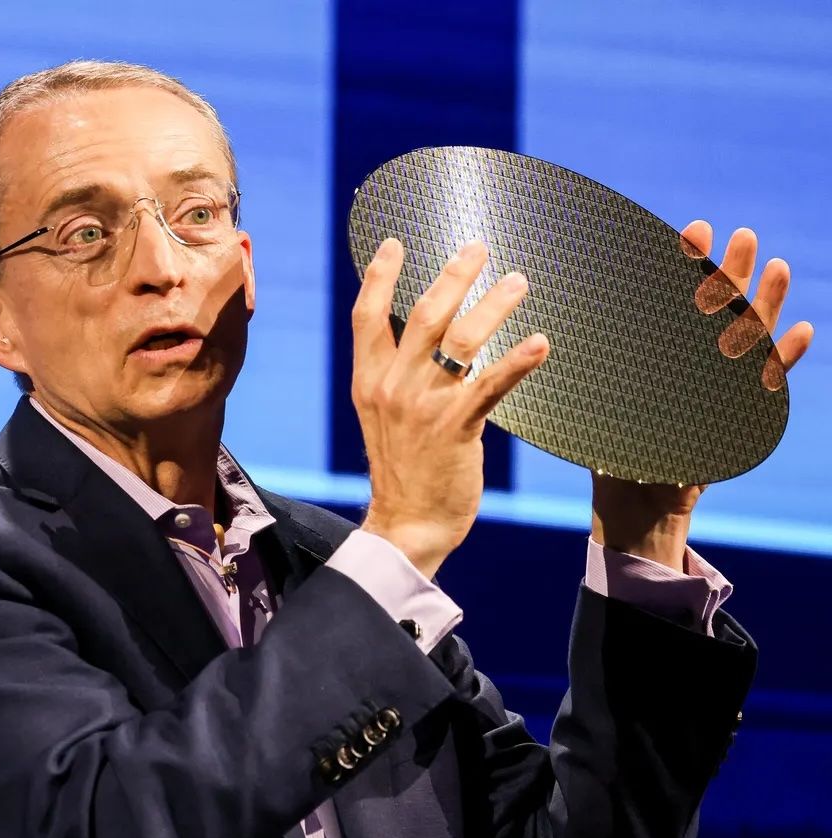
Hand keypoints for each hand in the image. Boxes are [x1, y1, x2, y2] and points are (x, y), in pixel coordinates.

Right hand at [351, 238, 550, 579]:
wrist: (407, 524)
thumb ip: (397, 378)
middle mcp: (391, 387)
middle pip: (422, 316)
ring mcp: (422, 406)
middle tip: (479, 247)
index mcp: (368, 382)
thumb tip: (425, 342)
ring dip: (493, 305)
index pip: (367, 317)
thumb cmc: (404, 470)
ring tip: (518, 281)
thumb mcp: (384, 417)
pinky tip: (542, 342)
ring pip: (460, 340)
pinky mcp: (455, 427)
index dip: (380, 276)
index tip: (394, 242)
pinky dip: (518, 361)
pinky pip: (490, 384)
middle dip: (452, 276)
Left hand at [590, 220, 814, 568]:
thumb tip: (547, 328)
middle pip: (717, 308)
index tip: (690, 232)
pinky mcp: (740, 414)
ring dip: (764, 303)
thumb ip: (596, 365)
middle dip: (729, 272)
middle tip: (736, 235)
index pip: (673, 300)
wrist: (632, 505)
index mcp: (658, 353)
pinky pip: (768, 385)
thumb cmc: (608, 450)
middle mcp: (693, 361)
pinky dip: (785, 360)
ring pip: (749, 337)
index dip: (684, 265)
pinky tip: (801, 333)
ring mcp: (721, 385)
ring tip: (776, 267)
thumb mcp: (601, 401)